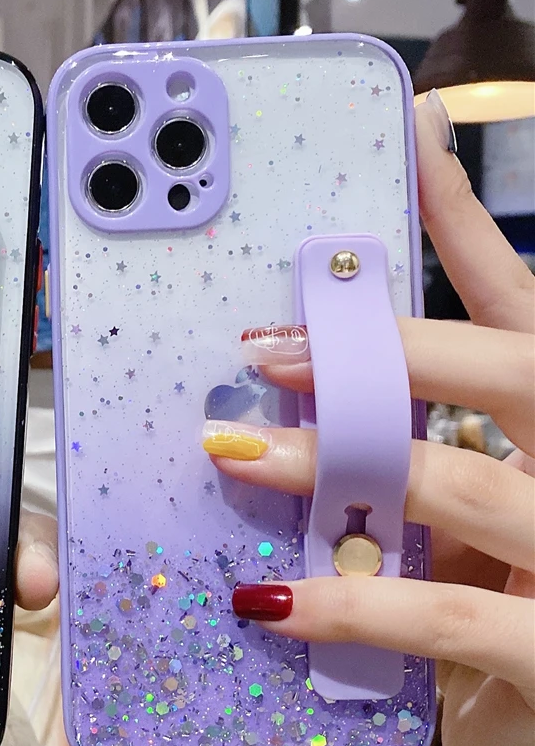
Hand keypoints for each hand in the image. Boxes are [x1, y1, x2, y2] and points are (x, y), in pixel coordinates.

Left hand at [205, 92, 534, 745]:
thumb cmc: (512, 606)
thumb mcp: (476, 515)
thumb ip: (422, 450)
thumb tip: (308, 383)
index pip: (519, 303)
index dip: (466, 218)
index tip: (413, 130)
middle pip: (507, 368)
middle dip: (384, 351)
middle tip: (266, 350)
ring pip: (456, 481)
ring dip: (336, 463)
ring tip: (237, 456)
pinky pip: (442, 614)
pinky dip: (348, 600)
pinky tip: (268, 596)